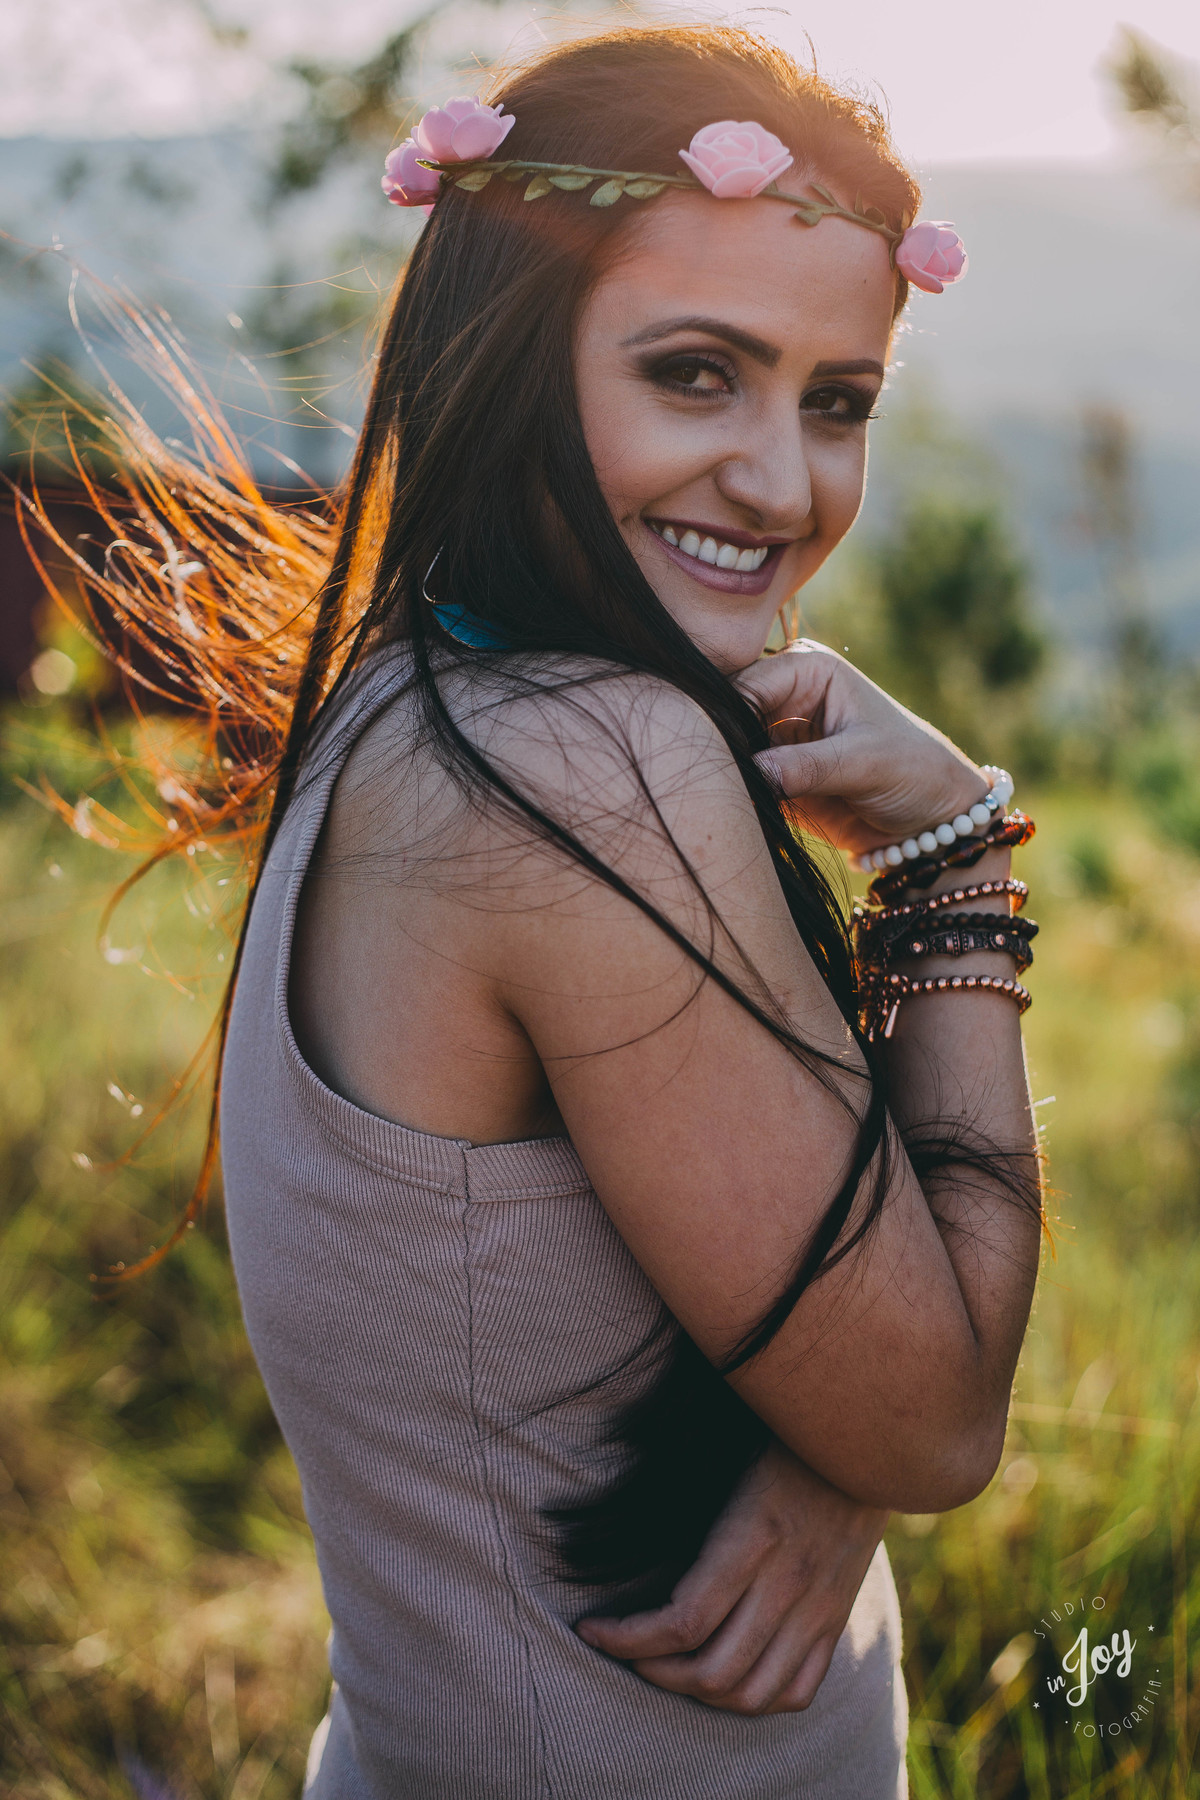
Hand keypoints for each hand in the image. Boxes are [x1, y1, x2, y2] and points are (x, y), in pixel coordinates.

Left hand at [575, 1441, 888, 1715]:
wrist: (870, 1436)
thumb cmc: (784, 1435)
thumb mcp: (731, 1457)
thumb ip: (691, 1499)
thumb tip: (619, 1526)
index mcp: (754, 1537)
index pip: (683, 1621)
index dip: (628, 1638)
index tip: (591, 1628)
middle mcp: (788, 1582)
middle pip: (713, 1670)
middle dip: (653, 1671)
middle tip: (621, 1648)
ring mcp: (818, 1608)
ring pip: (753, 1693)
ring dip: (698, 1694)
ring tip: (664, 1668)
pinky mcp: (836, 1619)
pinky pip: (797, 1690)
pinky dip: (755, 1700)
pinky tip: (724, 1680)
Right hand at [735, 639, 988, 854]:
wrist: (930, 817)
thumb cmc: (914, 770)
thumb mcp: (865, 763)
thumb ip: (807, 767)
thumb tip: (750, 773)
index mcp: (807, 668)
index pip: (746, 685)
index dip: (726, 716)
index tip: (717, 754)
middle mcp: (783, 695)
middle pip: (725, 713)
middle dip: (716, 745)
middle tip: (710, 778)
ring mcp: (773, 735)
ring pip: (724, 748)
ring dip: (720, 773)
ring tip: (716, 797)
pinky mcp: (770, 773)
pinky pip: (735, 780)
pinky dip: (730, 794)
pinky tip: (727, 810)